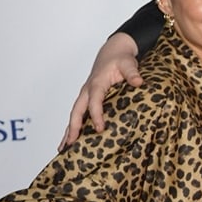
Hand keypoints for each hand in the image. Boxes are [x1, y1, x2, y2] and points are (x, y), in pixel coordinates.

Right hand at [60, 33, 141, 149]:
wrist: (113, 52)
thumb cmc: (120, 59)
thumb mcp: (128, 63)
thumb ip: (132, 73)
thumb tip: (139, 82)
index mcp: (96, 83)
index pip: (94, 101)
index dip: (96, 115)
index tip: (100, 129)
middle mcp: (87, 91)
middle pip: (77, 111)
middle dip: (74, 127)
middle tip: (70, 144)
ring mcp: (85, 96)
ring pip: (74, 115)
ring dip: (69, 131)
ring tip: (63, 149)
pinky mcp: (87, 100)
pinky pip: (79, 115)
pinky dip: (73, 128)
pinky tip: (71, 141)